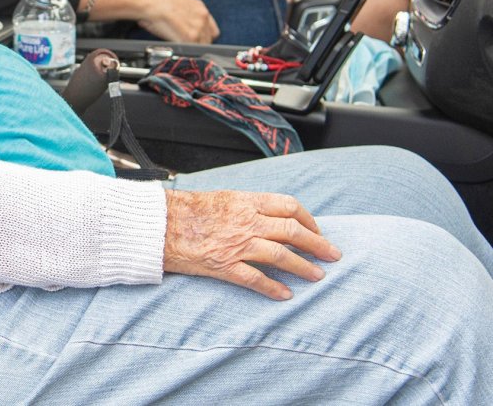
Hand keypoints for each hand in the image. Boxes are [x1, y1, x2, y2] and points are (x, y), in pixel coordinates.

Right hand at [136, 0, 218, 43]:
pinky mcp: (191, 37)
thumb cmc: (156, 2)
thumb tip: (186, 27)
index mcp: (200, 8)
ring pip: (201, 46)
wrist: (149, 1)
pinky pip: (193, 50)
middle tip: (183, 44)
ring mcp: (199, 27)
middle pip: (208, 40)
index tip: (196, 41)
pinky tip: (175, 46)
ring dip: (191, 48)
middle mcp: (203, 17)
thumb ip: (187, 16)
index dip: (204, 37)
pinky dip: (185, 51)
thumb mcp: (178, 4)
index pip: (212, 30)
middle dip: (198, 44)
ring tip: (177, 44)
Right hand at [163, 189, 341, 299]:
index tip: (316, 229)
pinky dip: (274, 289)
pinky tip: (285, 296)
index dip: (308, 219)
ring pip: (282, 256)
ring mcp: (237, 245)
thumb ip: (246, 205)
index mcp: (244, 201)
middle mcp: (246, 222)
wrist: (159, 224)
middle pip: (293, 230)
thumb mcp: (221, 197)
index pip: (288, 206)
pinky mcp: (225, 266)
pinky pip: (257, 280)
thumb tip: (270, 214)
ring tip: (318, 276)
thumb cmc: (186, 209)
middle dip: (318, 244)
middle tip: (333, 254)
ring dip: (304, 267)